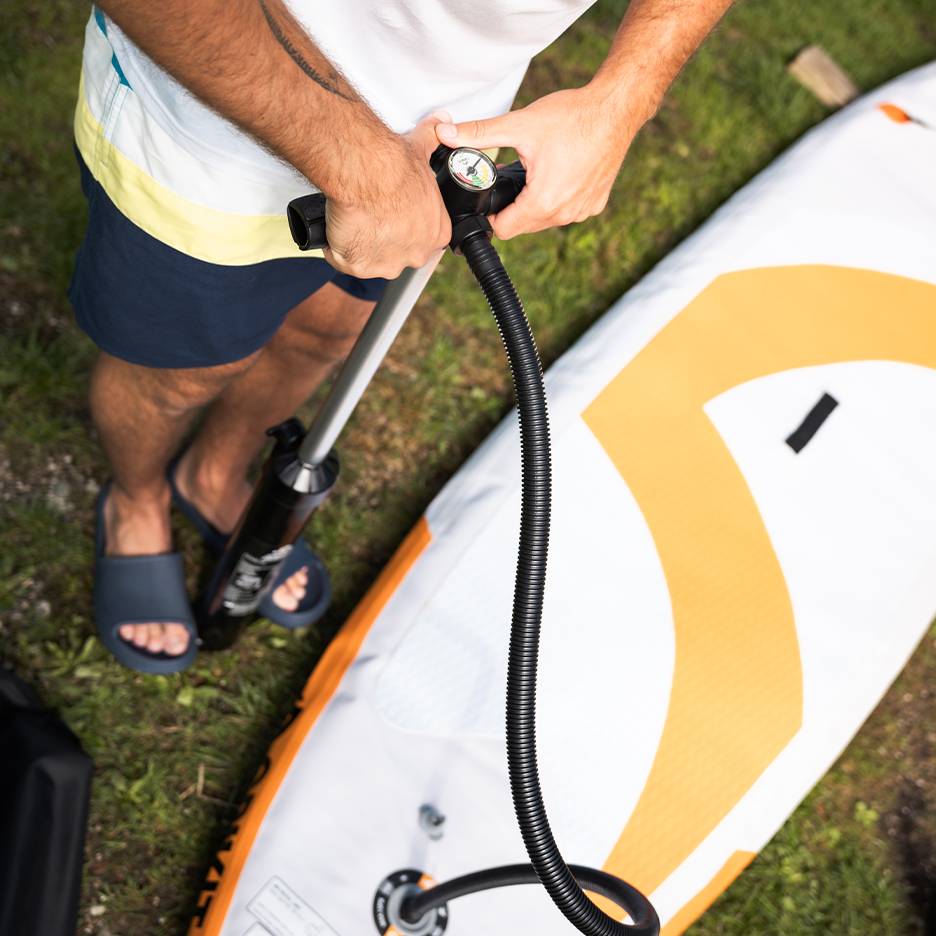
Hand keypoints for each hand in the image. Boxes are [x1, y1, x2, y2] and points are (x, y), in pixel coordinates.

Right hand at [323, 113, 451, 278]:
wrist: (364, 170)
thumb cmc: (393, 164)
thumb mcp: (421, 149)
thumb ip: (433, 139)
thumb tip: (441, 123)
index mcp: (436, 232)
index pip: (421, 238)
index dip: (403, 225)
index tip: (390, 212)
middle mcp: (416, 254)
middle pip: (397, 253)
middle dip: (383, 238)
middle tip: (369, 214)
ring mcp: (388, 264)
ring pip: (372, 260)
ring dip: (360, 245)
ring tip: (352, 219)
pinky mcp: (359, 267)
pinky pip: (344, 261)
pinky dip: (336, 248)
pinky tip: (336, 228)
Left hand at [435, 87, 640, 239]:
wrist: (617, 109)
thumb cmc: (574, 116)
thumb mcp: (520, 124)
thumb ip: (479, 133)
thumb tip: (445, 134)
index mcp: (543, 201)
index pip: (503, 229)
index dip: (490, 214)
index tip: (487, 195)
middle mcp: (565, 214)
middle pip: (522, 226)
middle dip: (511, 206)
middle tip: (508, 178)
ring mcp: (582, 212)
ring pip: (544, 220)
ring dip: (533, 203)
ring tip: (532, 173)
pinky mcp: (595, 205)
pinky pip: (566, 212)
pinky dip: (557, 199)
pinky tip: (557, 173)